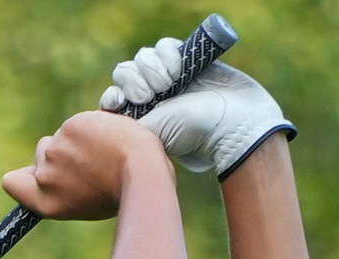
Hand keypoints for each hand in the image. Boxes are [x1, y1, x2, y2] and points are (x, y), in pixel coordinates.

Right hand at [1, 112, 169, 220]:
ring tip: (105, 152)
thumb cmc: (119, 192)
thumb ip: (56, 188)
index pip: (11, 182)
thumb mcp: (80, 202)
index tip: (37, 176)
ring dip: (78, 140)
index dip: (23, 176)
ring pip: (59, 136)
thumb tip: (35, 172)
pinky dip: (90, 127)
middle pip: (41, 155)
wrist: (142, 173)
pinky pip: (75, 124)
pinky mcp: (70, 128)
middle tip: (93, 164)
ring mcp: (54, 151)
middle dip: (62, 155)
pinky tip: (108, 138)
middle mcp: (44, 178)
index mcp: (45, 203)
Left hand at [102, 39, 295, 178]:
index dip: (113, 96)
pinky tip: (180, 69)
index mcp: (139, 116)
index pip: (111, 98)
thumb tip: (106, 114)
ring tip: (170, 83)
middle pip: (123, 73)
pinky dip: (168, 54)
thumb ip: (126, 122)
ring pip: (141, 58)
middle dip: (134, 81)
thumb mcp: (151, 133)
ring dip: (152, 68)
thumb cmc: (191, 132)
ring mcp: (167, 77)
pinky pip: (163, 46)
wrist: (231, 118)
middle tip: (154, 94)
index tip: (122, 101)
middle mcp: (150, 96)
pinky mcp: (185, 59)